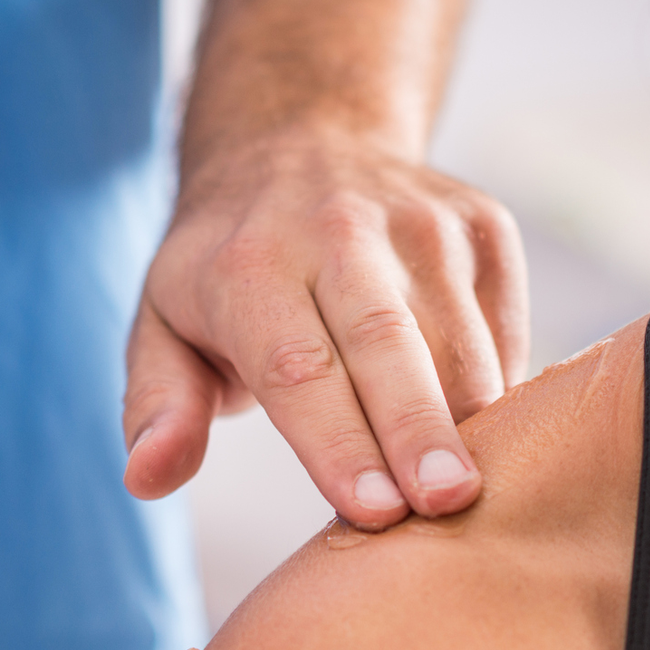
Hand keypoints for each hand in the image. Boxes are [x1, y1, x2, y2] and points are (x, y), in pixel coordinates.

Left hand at [123, 126, 528, 528]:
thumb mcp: (164, 324)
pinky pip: (502, 327)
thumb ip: (159, 406)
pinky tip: (480, 438)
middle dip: (419, 430)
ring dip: (470, 425)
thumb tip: (147, 478)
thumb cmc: (228, 268)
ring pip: (460, 340)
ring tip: (471, 497)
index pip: (298, 366)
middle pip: (387, 343)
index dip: (337, 442)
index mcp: (249, 265)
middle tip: (448, 503)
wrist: (305, 137)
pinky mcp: (483, 227)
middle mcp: (339, 232)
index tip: (372, 512)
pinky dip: (499, 391)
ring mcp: (422, 223)